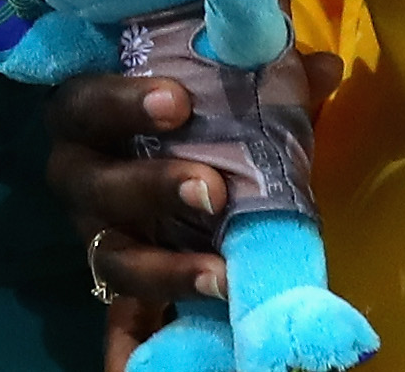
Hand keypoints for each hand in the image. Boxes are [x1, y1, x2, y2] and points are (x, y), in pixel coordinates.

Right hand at [49, 50, 342, 319]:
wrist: (161, 167)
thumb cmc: (186, 114)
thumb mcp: (221, 89)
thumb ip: (264, 75)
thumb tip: (324, 67)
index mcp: (87, 117)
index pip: (84, 103)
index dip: (122, 102)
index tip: (179, 101)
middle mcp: (80, 177)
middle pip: (93, 185)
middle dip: (152, 185)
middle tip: (213, 190)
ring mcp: (99, 236)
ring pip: (112, 257)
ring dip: (165, 268)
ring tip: (221, 274)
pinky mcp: (120, 285)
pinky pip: (122, 317)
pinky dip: (138, 336)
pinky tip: (174, 333)